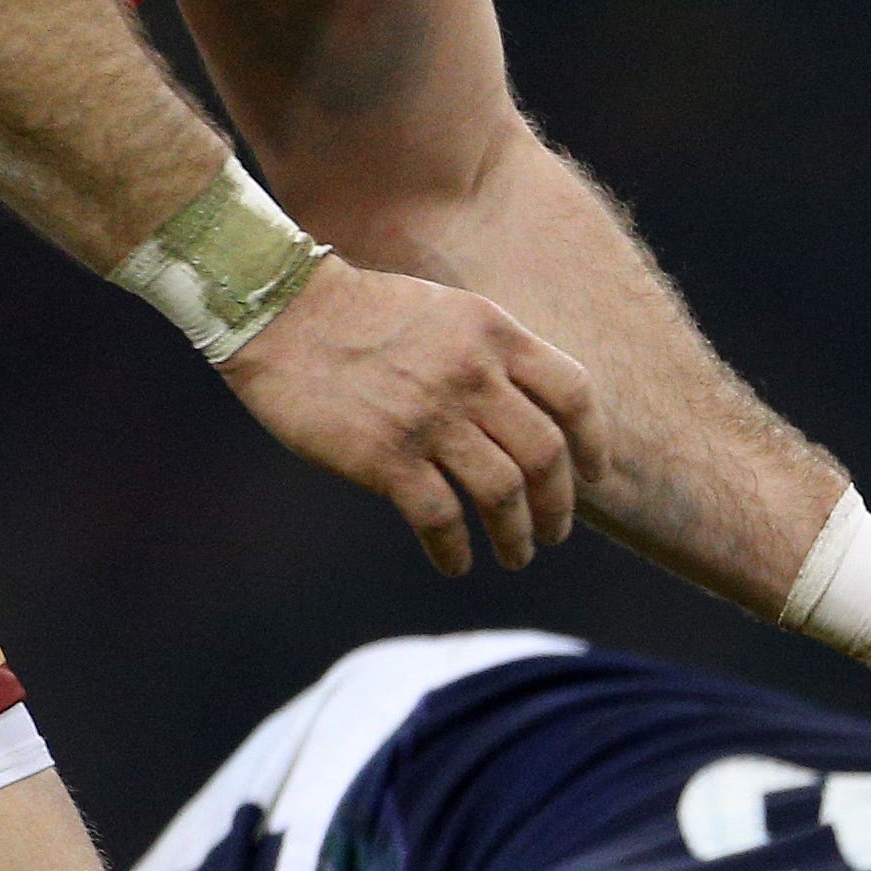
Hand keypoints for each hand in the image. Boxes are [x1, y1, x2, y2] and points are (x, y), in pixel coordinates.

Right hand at [218, 257, 607, 575]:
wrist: (276, 308)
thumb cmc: (363, 314)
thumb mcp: (448, 313)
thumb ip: (495, 358)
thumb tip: (536, 419)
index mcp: (494, 334)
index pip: (574, 394)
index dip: (594, 442)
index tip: (594, 477)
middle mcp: (471, 376)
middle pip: (545, 455)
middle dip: (558, 504)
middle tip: (555, 532)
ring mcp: (429, 417)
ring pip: (502, 493)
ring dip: (517, 535)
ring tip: (518, 554)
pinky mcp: (384, 455)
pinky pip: (440, 517)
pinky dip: (454, 549)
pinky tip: (455, 563)